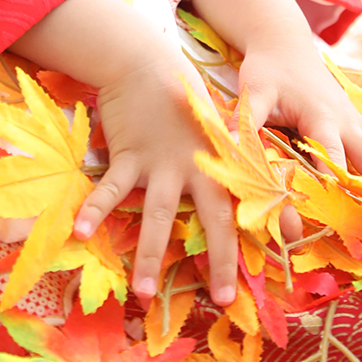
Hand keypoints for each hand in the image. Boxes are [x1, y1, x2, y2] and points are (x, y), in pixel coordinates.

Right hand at [12, 0, 240, 308]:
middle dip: (218, 261)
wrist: (146, 62)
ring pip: (158, 216)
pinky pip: (110, 189)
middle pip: (213, 220)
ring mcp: (161, 164)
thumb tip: (259, 190)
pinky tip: (79, 231)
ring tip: (142, 293)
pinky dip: (94, 210)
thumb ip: (232, 160)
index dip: (268, 233)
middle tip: (222, 300)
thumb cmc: (184, 99)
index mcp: (222, 163)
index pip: (250, 204)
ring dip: (149, 255)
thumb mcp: (217, 128)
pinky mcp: (129, 155)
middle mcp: (197, 168)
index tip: (283, 266)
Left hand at [238, 31, 361, 206]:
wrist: (284, 43)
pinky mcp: (359, 122)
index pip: (333, 154)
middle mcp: (346, 121)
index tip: (351, 209)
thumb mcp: (252, 92)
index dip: (340, 180)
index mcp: (320, 116)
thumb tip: (228, 145)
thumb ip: (243, 120)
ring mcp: (357, 121)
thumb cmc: (267, 69)